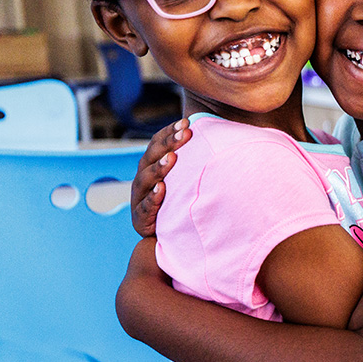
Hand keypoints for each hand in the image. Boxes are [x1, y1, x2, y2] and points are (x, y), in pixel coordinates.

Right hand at [130, 119, 190, 236]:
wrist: (173, 239)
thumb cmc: (183, 204)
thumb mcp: (188, 180)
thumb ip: (197, 161)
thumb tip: (223, 135)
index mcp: (152, 166)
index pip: (157, 144)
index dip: (169, 132)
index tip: (187, 122)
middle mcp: (143, 179)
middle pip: (151, 157)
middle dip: (168, 143)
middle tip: (185, 134)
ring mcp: (139, 199)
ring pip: (145, 179)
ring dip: (159, 167)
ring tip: (172, 158)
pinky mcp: (140, 220)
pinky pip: (145, 207)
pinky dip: (152, 198)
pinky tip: (161, 189)